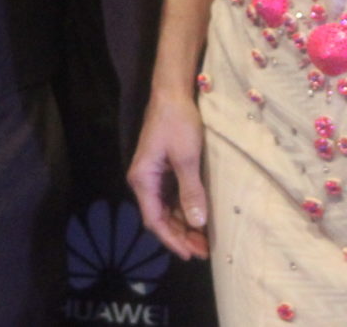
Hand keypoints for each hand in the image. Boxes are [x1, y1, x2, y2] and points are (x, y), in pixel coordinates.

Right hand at [127, 88, 210, 258]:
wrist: (172, 93)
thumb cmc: (178, 122)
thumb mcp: (187, 157)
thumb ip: (191, 191)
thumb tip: (197, 222)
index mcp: (143, 180)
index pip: (155, 220)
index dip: (172, 239)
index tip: (190, 254)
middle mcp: (144, 181)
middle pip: (160, 217)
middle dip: (180, 235)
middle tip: (203, 251)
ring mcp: (153, 175)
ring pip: (167, 208)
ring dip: (184, 224)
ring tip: (203, 240)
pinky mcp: (163, 168)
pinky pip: (171, 196)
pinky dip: (184, 209)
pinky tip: (198, 217)